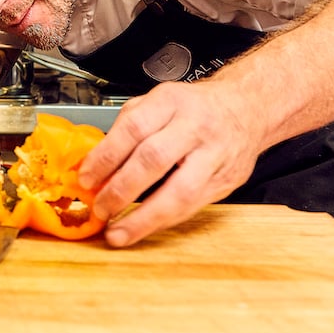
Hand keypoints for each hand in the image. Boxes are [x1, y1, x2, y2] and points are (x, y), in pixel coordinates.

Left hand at [78, 79, 261, 247]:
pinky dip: (164, 220)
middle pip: (154, 160)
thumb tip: (96, 164)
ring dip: (144, 218)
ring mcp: (215, 155)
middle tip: (100, 208)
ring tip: (118, 231)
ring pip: (180, 192)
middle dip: (121, 189)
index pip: (134, 128)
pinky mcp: (226, 180)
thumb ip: (128, 128)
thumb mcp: (159, 101)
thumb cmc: (195, 107)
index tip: (87, 179)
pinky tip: (144, 227)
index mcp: (172, 101)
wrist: (246, 108)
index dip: (106, 156)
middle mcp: (196, 126)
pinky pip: (193, 207)